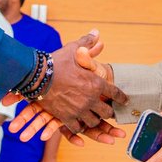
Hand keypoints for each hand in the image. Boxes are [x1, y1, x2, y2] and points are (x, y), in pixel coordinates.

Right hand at [9, 40, 124, 145]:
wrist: (36, 76)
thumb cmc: (55, 62)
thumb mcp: (73, 50)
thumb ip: (87, 43)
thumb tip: (96, 33)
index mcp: (96, 83)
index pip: (115, 93)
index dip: (121, 97)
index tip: (125, 100)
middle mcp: (90, 99)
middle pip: (107, 112)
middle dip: (109, 111)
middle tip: (109, 111)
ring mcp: (79, 110)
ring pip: (94, 122)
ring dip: (95, 120)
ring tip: (95, 118)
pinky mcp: (66, 118)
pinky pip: (78, 128)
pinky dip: (80, 127)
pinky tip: (80, 125)